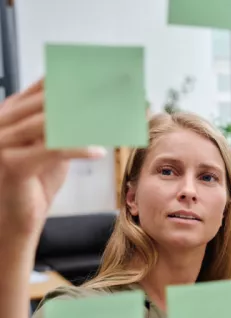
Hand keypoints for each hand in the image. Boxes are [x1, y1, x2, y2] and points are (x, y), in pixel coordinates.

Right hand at [0, 79, 105, 237]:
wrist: (15, 218)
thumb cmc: (34, 182)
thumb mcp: (52, 147)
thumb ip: (64, 126)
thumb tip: (95, 109)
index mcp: (11, 112)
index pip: (45, 86)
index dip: (74, 80)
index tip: (103, 78)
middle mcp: (2, 121)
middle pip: (48, 101)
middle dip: (83, 98)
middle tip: (112, 96)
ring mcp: (3, 141)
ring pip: (50, 123)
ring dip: (84, 122)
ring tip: (108, 121)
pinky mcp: (12, 164)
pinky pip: (52, 150)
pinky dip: (78, 149)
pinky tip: (98, 152)